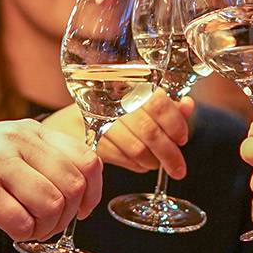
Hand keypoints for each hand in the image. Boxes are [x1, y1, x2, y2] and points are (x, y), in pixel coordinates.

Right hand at [0, 120, 101, 239]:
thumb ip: (40, 160)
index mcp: (28, 130)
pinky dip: (23, 235)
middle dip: (67, 216)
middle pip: (73, 185)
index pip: (87, 158)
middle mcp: (16, 141)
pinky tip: (10, 231)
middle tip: (47, 226)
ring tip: (28, 230)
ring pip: (51, 204)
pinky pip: (21, 221)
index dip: (94, 190)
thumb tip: (83, 189)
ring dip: (45, 228)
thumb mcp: (3, 148)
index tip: (83, 209)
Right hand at [44, 92, 193, 176]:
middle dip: (169, 154)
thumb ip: (164, 105)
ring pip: (136, 148)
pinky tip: (138, 163)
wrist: (64, 125)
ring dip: (151, 161)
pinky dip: (134, 165)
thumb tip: (188, 105)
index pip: (158, 101)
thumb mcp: (136, 103)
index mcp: (129, 84)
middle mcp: (113, 99)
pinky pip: (120, 158)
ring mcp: (98, 118)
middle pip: (149, 130)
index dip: (175, 122)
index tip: (182, 139)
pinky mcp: (88, 138)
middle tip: (178, 169)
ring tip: (154, 163)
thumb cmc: (107, 112)